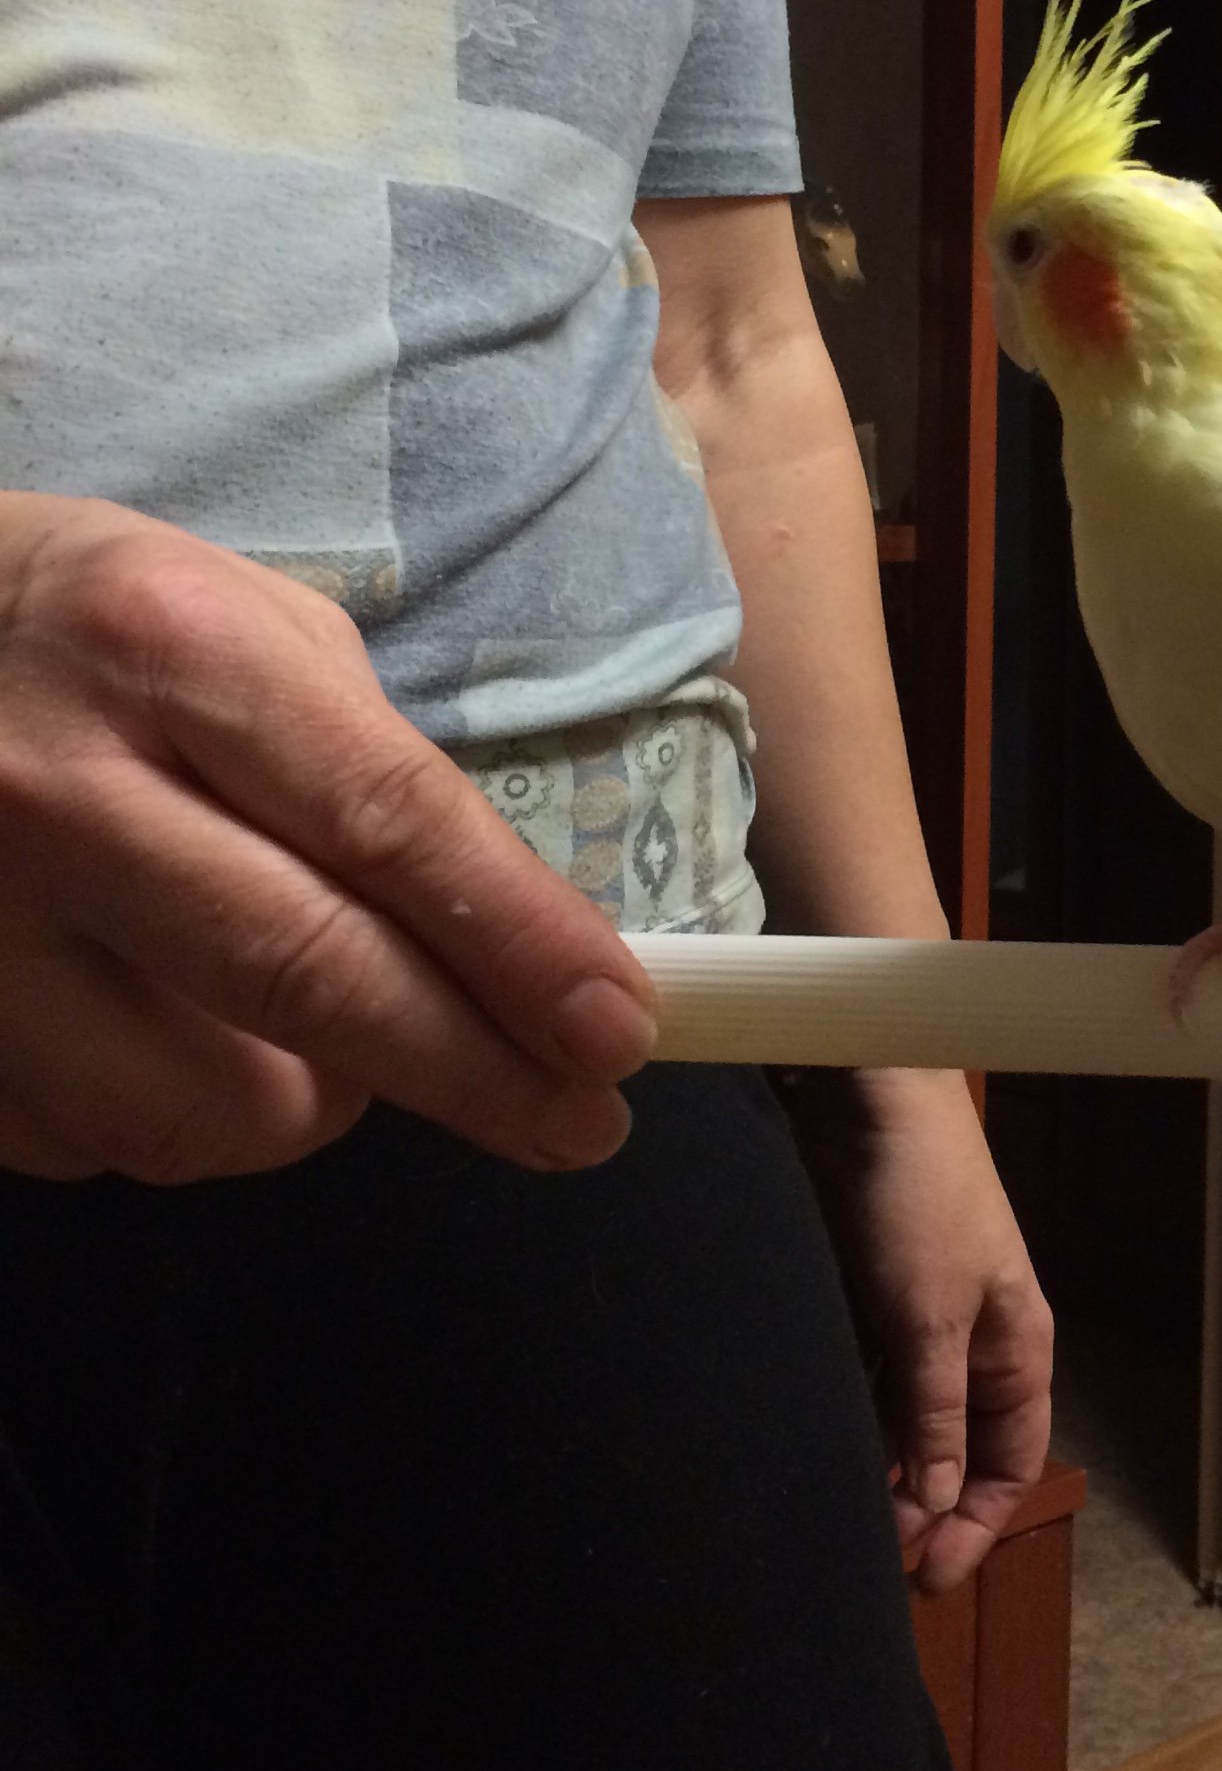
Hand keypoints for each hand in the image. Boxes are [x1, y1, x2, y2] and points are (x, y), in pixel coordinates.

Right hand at [0, 494, 658, 1183]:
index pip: (386, 826)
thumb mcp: (252, 628)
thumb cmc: (100, 629)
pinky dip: (181, 1116)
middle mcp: (53, 789)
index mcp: (168, 650)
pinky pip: (95, 1141)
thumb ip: (372, 774)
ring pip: (200, 1106)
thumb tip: (514, 944)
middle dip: (473, 1070)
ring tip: (337, 1047)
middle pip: (305, 978)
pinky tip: (188, 1039)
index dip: (520, 945)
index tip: (616, 1032)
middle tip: (576, 1121)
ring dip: (316, 1105)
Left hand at [795, 1065, 1054, 1595]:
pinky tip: (805, 1447)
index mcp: (1014, 1346)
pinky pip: (855, 1379)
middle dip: (919, 1508)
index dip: (976, 1525)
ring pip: (900, 1418)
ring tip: (828, 1516)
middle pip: (954, 1448)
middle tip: (866, 1560)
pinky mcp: (860, 1294)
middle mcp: (969, 1340)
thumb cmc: (918, 1199)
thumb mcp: (931, 1318)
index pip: (1010, 1461)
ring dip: (874, 1466)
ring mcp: (913, 1316)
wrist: (867, 1092)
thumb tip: (942, 1507)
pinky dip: (839, 1417)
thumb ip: (936, 1414)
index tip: (927, 1577)